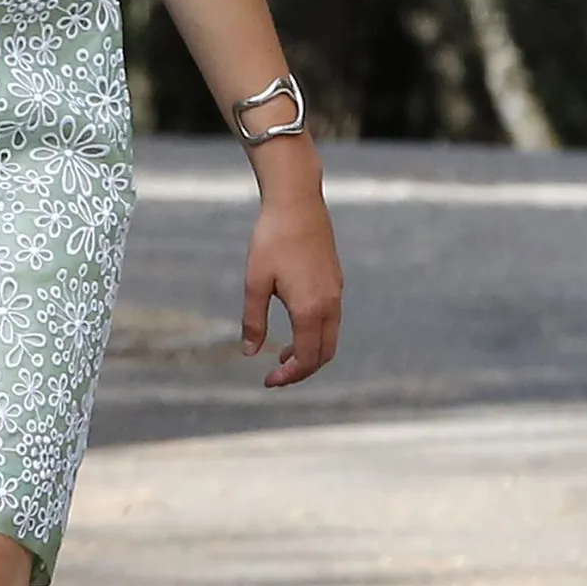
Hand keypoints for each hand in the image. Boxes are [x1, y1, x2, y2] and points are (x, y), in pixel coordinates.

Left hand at [240, 144, 341, 384]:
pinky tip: (293, 330)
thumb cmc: (272, 240)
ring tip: (281, 357)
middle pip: (324, 353)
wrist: (297, 204)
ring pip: (330, 338)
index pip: (306, 357)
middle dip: (302, 370)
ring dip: (309, 353)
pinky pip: (331, 321)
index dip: (289, 375)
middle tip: (275, 376)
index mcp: (311, 309)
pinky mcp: (335, 282)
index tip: (268, 381)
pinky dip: (315, 335)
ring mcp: (336, 293)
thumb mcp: (255, 282)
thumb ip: (253, 320)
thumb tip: (249, 352)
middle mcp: (330, 305)